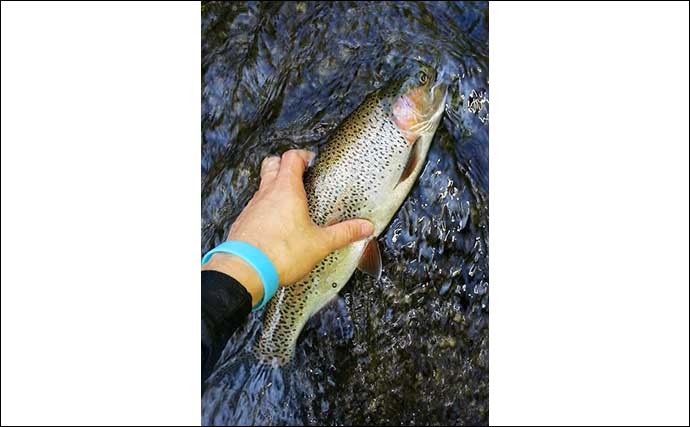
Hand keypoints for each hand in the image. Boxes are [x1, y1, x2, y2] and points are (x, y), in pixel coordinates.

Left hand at [202, 149, 373, 305]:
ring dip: (274, 189)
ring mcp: (252, 207)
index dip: (303, 156)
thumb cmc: (282, 253)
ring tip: (291, 206)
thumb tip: (364, 227)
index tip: (312, 162)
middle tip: (299, 177)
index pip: (292, 157)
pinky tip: (276, 227)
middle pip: (271, 164)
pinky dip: (265, 210)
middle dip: (284, 165)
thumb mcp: (320, 244)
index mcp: (287, 189)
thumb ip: (344, 233)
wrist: (246, 271)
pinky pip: (255, 208)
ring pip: (262, 186)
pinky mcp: (243, 222)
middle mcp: (267, 193)